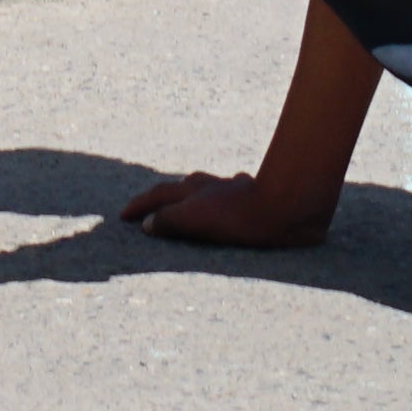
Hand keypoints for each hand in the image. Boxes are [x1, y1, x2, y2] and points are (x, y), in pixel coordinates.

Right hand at [116, 167, 338, 249]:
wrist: (288, 206)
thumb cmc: (243, 218)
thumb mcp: (198, 221)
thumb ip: (171, 221)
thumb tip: (149, 224)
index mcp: (195, 192)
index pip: (159, 196)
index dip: (140, 205)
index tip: (123, 216)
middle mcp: (212, 186)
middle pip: (181, 187)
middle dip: (163, 197)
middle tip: (150, 206)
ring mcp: (235, 189)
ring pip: (208, 186)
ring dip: (193, 193)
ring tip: (187, 198)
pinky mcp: (257, 194)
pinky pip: (235, 191)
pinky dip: (225, 194)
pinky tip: (233, 194)